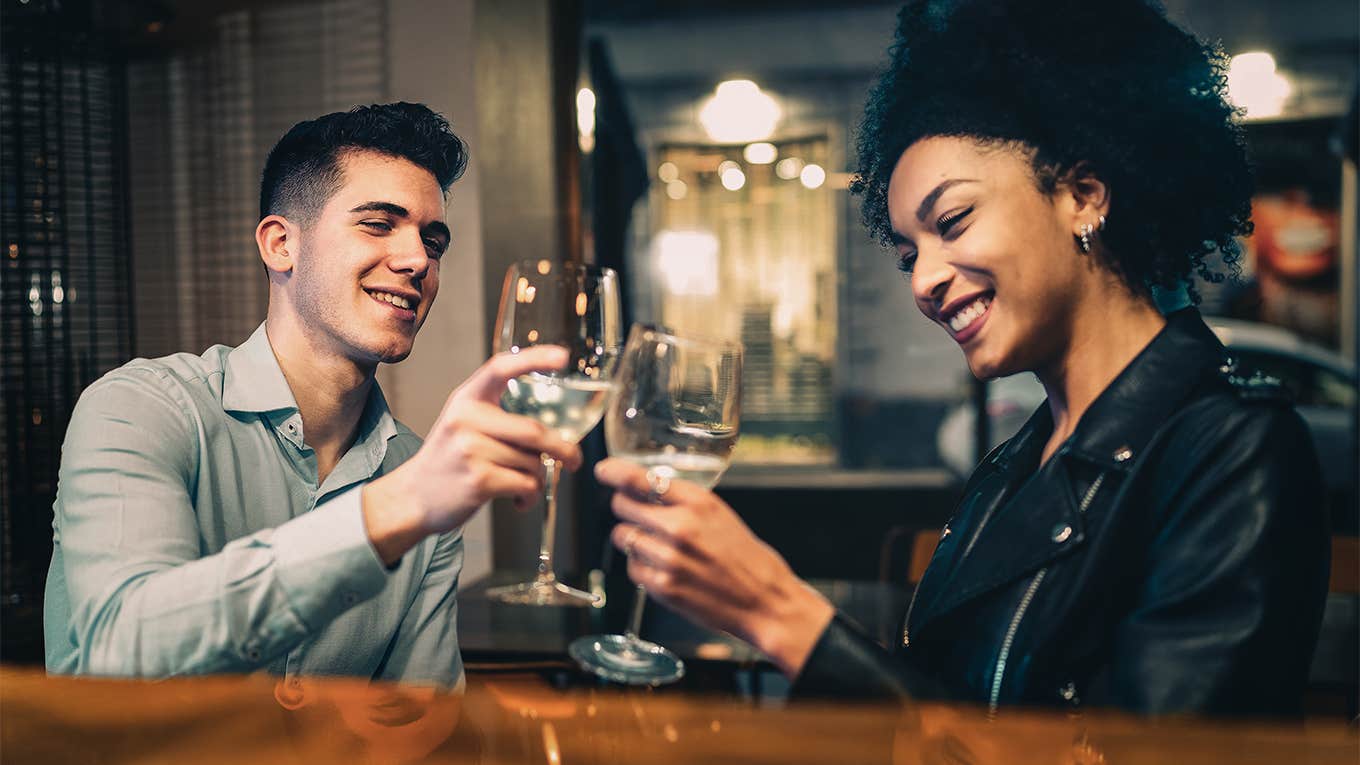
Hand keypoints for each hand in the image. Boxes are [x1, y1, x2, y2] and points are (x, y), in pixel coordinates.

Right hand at [363, 347, 582, 564]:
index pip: (500, 368)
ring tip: (520, 485)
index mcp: (466, 399)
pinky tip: (517, 500)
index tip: (562, 357)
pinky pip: (526, 485)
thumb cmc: (451, 460)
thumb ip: (499, 416)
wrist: (413, 497)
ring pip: (532, 462)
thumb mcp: (464, 424)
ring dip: (536, 478)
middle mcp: (466, 419)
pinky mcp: (478, 480)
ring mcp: (470, 449)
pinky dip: (530, 496)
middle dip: (563, 449)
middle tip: (574, 459)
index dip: (533, 359)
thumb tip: (555, 431)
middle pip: (533, 431)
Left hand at [594, 457, 834, 677]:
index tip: (604, 470)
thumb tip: (645, 489)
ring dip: (633, 539)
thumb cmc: (745, 557)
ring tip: (658, 546)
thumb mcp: (720, 515)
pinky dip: (641, 566)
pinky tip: (663, 568)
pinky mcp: (662, 587)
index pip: (639, 478)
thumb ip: (683, 501)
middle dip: (625, 508)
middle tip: (638, 515)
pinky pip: (632, 567)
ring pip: (622, 536)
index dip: (615, 473)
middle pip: (622, 505)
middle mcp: (680, 527)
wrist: (764, 600)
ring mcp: (668, 558)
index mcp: (698, 502)